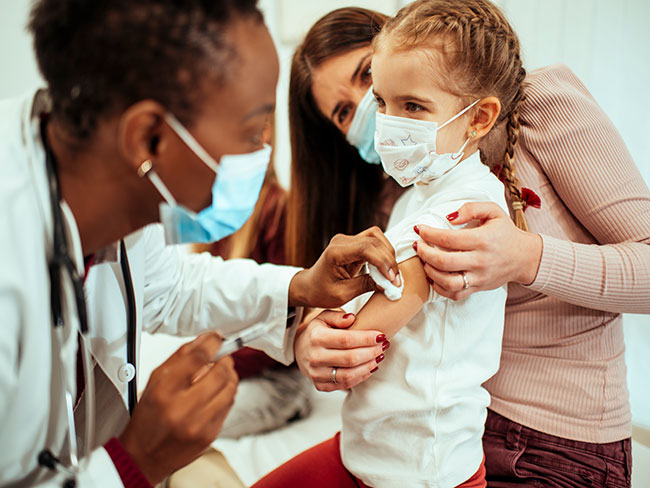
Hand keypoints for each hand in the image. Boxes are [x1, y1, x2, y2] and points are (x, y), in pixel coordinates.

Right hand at [118, 332, 237, 484]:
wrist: (144, 457)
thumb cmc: (148, 419)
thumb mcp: (155, 382)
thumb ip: (181, 358)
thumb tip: (204, 341)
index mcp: (164, 391)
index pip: (197, 358)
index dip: (211, 343)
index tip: (216, 338)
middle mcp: (182, 408)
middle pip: (220, 373)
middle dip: (225, 360)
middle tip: (222, 357)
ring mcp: (199, 424)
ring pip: (230, 389)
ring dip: (230, 376)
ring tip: (221, 374)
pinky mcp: (210, 434)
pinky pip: (228, 406)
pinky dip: (226, 394)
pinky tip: (217, 393)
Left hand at [289, 226, 398, 307]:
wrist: (309, 287)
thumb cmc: (320, 292)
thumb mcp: (343, 294)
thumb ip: (365, 285)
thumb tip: (388, 284)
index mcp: (335, 252)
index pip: (366, 249)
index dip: (383, 262)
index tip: (393, 279)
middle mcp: (342, 241)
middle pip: (374, 241)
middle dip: (389, 260)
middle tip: (396, 282)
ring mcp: (348, 240)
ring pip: (377, 238)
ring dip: (388, 255)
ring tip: (392, 275)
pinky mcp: (354, 244)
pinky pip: (374, 243)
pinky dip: (383, 255)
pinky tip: (386, 270)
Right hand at [294, 310, 388, 391]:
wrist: (300, 349)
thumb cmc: (317, 331)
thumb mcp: (324, 317)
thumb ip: (338, 316)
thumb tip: (352, 319)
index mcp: (316, 338)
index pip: (346, 340)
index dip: (366, 339)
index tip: (381, 335)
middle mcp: (315, 357)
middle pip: (350, 358)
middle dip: (372, 352)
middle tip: (384, 345)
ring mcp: (316, 374)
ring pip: (349, 375)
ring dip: (369, 366)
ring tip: (379, 356)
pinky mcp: (320, 385)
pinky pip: (345, 384)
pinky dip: (361, 376)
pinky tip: (370, 367)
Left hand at [414, 202, 541, 299]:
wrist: (525, 257)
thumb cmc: (505, 233)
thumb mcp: (493, 211)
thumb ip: (471, 208)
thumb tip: (449, 217)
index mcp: (482, 240)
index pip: (448, 239)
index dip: (428, 234)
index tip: (419, 229)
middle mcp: (480, 261)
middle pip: (444, 262)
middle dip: (424, 253)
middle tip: (418, 245)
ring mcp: (479, 277)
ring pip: (447, 282)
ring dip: (430, 272)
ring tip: (424, 261)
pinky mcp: (478, 288)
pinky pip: (455, 294)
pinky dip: (440, 288)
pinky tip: (434, 276)